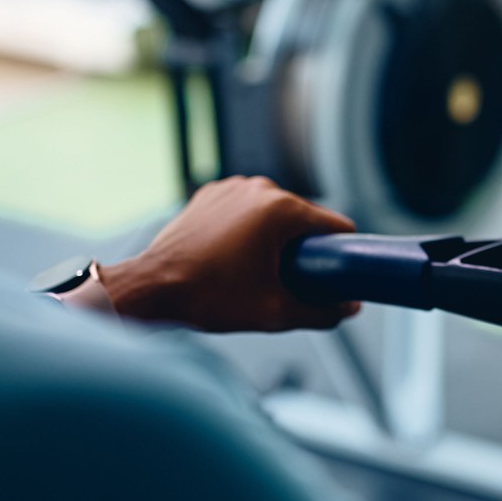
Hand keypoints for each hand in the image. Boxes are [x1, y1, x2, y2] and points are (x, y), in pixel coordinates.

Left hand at [101, 177, 361, 333]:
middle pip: (303, 219)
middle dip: (303, 249)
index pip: (335, 226)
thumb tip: (348, 307)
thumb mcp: (276, 312)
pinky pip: (244, 210)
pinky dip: (246, 230)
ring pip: (272, 214)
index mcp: (281, 209)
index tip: (333, 276)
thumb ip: (322, 312)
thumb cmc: (209, 297)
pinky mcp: (210, 195)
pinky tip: (232, 258)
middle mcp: (258, 188)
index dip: (340, 253)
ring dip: (273, 238)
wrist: (152, 289)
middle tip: (286, 283)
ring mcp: (231, 188)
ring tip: (254, 272)